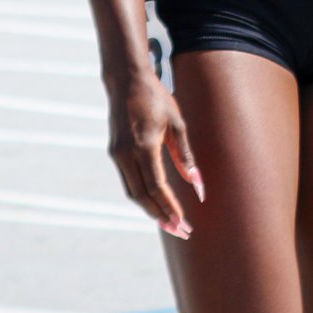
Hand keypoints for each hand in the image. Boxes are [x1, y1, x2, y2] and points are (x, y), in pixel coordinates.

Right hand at [107, 71, 204, 240]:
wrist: (126, 80)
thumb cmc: (157, 98)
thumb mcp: (177, 123)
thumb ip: (186, 156)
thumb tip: (198, 186)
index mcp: (144, 144)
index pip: (156, 187)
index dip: (170, 207)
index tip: (184, 223)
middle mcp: (126, 153)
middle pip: (143, 197)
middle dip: (162, 217)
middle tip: (181, 232)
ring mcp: (117, 154)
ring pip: (133, 193)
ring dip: (151, 210)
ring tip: (170, 224)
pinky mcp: (115, 153)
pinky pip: (129, 182)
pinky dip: (142, 197)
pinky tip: (156, 203)